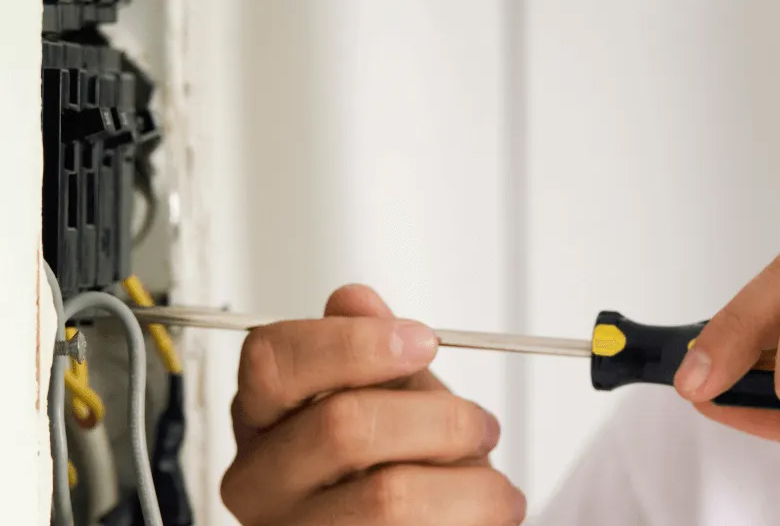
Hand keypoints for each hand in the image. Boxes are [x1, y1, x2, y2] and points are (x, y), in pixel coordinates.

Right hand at [221, 284, 525, 524]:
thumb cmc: (398, 460)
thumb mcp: (390, 393)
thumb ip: (371, 347)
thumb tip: (354, 301)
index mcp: (263, 416)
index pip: (274, 361)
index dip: (353, 343)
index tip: (423, 341)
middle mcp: (259, 479)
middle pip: (342, 426)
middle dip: (438, 418)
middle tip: (480, 424)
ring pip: (388, 496)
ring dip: (467, 482)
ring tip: (493, 484)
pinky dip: (468, 516)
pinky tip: (479, 511)